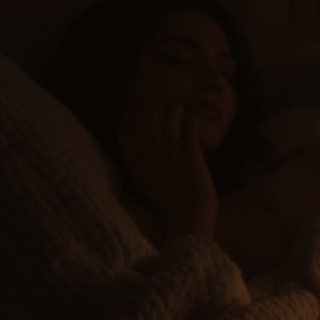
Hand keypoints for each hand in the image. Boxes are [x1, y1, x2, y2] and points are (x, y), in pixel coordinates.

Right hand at [118, 100, 218, 243]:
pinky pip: (189, 127)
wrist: (188, 216)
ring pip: (167, 119)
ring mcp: (169, 153)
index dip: (130, 117)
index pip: (125, 133)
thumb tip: (137, 148)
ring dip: (172, 108)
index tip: (136, 109)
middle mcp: (149, 155)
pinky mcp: (189, 154)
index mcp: (136, 164)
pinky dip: (191, 118)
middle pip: (145, 120)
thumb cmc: (168, 204)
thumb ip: (138, 166)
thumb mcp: (143, 185)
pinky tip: (194, 117)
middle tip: (161, 103)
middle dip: (152, 107)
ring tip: (178, 107)